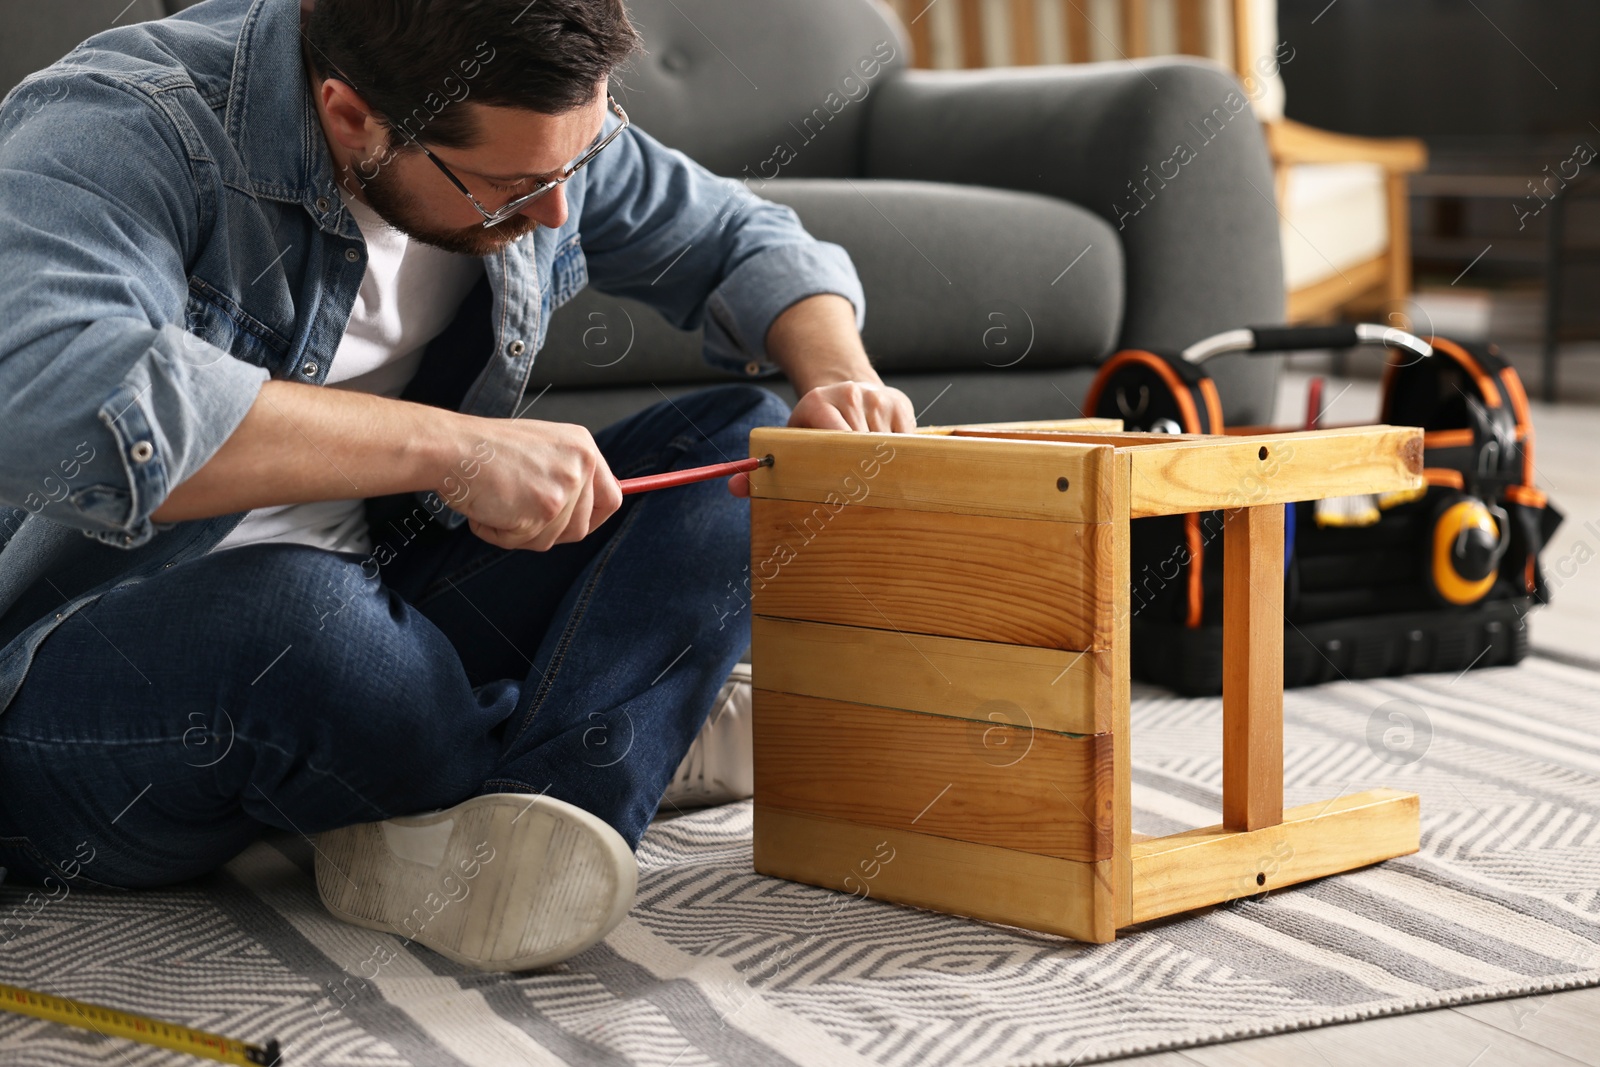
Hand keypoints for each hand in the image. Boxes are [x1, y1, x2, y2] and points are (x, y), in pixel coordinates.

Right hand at [439, 415, 621, 550]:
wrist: (453, 447)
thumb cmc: (485, 449)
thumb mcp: (541, 449)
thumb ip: (566, 476)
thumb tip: (581, 512)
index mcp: (583, 448)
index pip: (611, 498)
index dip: (593, 518)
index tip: (575, 525)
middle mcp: (580, 467)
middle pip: (581, 527)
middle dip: (547, 530)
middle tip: (516, 510)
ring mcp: (564, 490)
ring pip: (551, 539)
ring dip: (519, 532)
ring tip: (498, 502)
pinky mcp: (543, 512)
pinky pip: (523, 542)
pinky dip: (498, 533)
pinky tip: (487, 507)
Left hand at [728, 380, 914, 496]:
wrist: (844, 387)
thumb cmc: (813, 428)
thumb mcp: (788, 441)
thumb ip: (759, 469)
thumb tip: (736, 488)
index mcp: (815, 402)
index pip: (831, 441)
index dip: (838, 469)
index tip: (841, 493)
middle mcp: (848, 394)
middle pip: (859, 446)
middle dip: (861, 473)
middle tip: (859, 497)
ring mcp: (876, 396)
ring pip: (884, 445)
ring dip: (880, 467)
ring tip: (872, 481)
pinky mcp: (900, 402)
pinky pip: (905, 440)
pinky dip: (899, 456)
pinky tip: (888, 463)